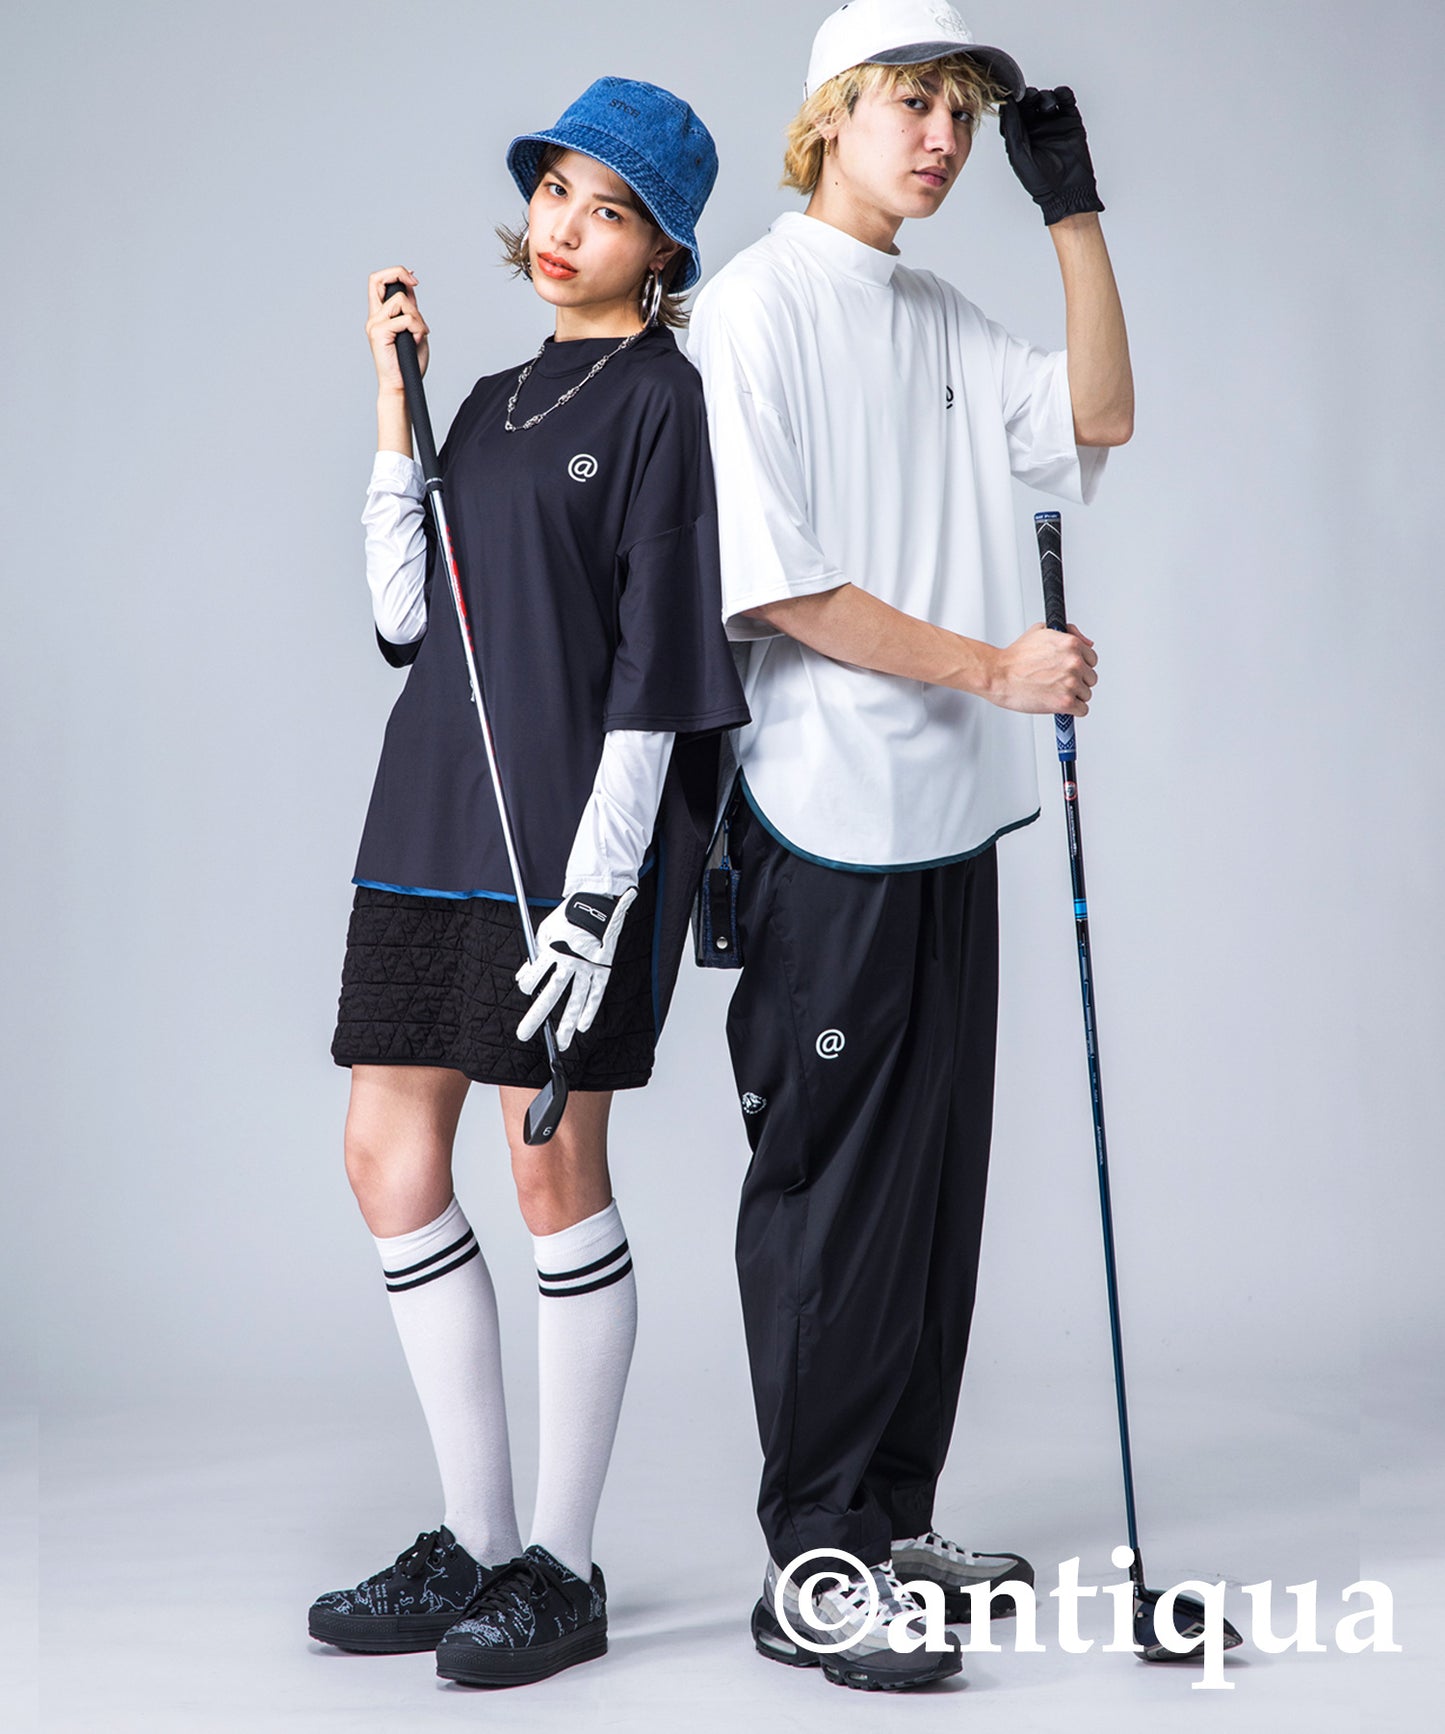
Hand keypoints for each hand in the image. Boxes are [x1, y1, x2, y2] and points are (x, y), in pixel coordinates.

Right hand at [366, 267, 428, 394]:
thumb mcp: (415, 331)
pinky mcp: (379, 333)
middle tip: (415, 283)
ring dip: (417, 316)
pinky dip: (417, 328)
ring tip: (420, 333)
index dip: (396, 273)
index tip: (414, 281)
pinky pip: (405, 319)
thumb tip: (410, 288)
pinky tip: (418, 340)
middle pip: (376, 279)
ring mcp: (374, 324)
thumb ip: (411, 311)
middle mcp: (374, 317)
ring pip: (400, 300)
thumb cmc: (409, 364)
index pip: (379, 282)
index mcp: (380, 316)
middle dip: (398, 272)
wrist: (402, 386)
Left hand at [515, 888, 637, 1049]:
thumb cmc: (567, 918)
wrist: (595, 902)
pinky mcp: (602, 967)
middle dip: (536, 1017)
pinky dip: (589, 1010)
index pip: (534, 976)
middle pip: (550, 994)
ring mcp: (587, 966)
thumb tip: (522, 980)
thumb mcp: (542, 932)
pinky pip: (596, 993)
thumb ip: (533, 958)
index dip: (528, 985)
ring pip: (576, 1000)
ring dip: (567, 1024)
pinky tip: (582, 1027)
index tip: (527, 988)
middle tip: (523, 1034)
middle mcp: (569, 961)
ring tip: (561, 1043)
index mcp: (552, 949)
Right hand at [988, 623, 1096, 714]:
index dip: (1080, 666)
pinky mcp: (1065, 702)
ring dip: (1074, 696)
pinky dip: (1073, 710)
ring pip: (1086, 694)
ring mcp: (1071, 683)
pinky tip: (1060, 704)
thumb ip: (1069, 633)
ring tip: (1055, 693)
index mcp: (1071, 644)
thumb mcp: (1042, 632)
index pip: (1092, 659)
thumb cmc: (1015, 657)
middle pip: (1091, 677)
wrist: (998, 675)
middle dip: (1078, 681)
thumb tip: (1087, 643)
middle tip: (1059, 682)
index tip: (1070, 670)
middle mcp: (1074, 662)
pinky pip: (1082, 710)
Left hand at [999, 86, 1103, 225]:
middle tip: (1029, 97)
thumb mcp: (1018, 154)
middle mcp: (1035, 128)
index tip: (1012, 94)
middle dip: (1028, 96)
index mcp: (1019, 136)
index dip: (1012, 102)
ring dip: (1044, 96)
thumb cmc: (1039, 180)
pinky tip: (1059, 96)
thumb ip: (1012, 128)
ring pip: (1045, 98)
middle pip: (1028, 102)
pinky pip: (1065, 100)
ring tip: (1047, 107)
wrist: (1066, 190)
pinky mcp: (1070, 120)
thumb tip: (1007, 105)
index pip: (1013, 112)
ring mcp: (1052, 123)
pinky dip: (1062, 93)